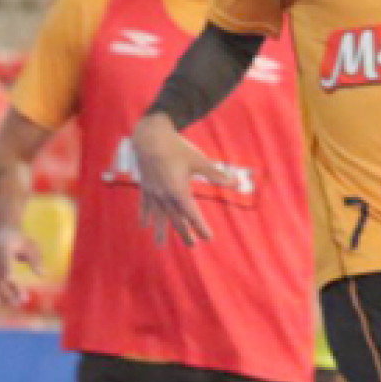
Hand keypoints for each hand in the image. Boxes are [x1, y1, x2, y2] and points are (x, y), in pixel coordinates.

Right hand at [0, 226, 43, 309]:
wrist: (0, 232)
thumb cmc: (20, 242)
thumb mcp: (31, 247)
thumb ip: (36, 260)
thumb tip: (42, 275)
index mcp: (4, 246)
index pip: (5, 263)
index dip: (10, 277)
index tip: (19, 291)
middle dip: (8, 292)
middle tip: (21, 302)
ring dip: (0, 296)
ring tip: (13, 305)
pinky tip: (2, 304)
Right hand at [131, 113, 219, 246]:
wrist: (150, 137)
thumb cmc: (177, 148)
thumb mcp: (199, 160)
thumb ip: (216, 174)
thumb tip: (236, 183)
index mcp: (179, 191)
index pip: (192, 215)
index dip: (200, 227)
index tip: (208, 237)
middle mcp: (165, 196)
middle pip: (176, 219)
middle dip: (184, 233)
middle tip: (192, 244)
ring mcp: (153, 193)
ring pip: (158, 216)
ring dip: (160, 231)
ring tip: (160, 245)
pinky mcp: (145, 187)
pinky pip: (144, 206)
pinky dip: (144, 215)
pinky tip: (144, 225)